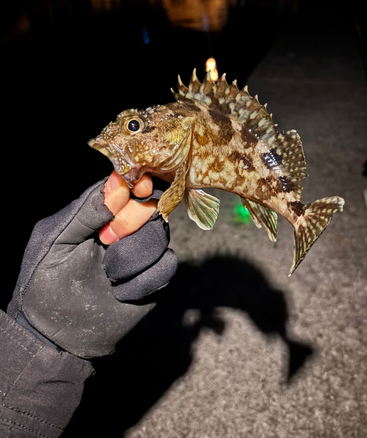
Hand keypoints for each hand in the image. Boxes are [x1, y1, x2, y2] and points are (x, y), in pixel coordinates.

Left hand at [7, 175, 177, 358]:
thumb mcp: (54, 245)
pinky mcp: (154, 278)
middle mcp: (124, 229)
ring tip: (110, 276)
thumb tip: (114, 189)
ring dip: (134, 257)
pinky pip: (167, 266)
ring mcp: (141, 253)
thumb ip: (83, 215)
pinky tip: (122, 292)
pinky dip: (144, 281)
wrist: (59, 337)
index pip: (126, 187)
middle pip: (150, 207)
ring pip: (160, 236)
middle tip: (105, 241)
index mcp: (99, 215)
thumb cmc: (46, 286)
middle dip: (131, 223)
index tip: (138, 187)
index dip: (136, 183)